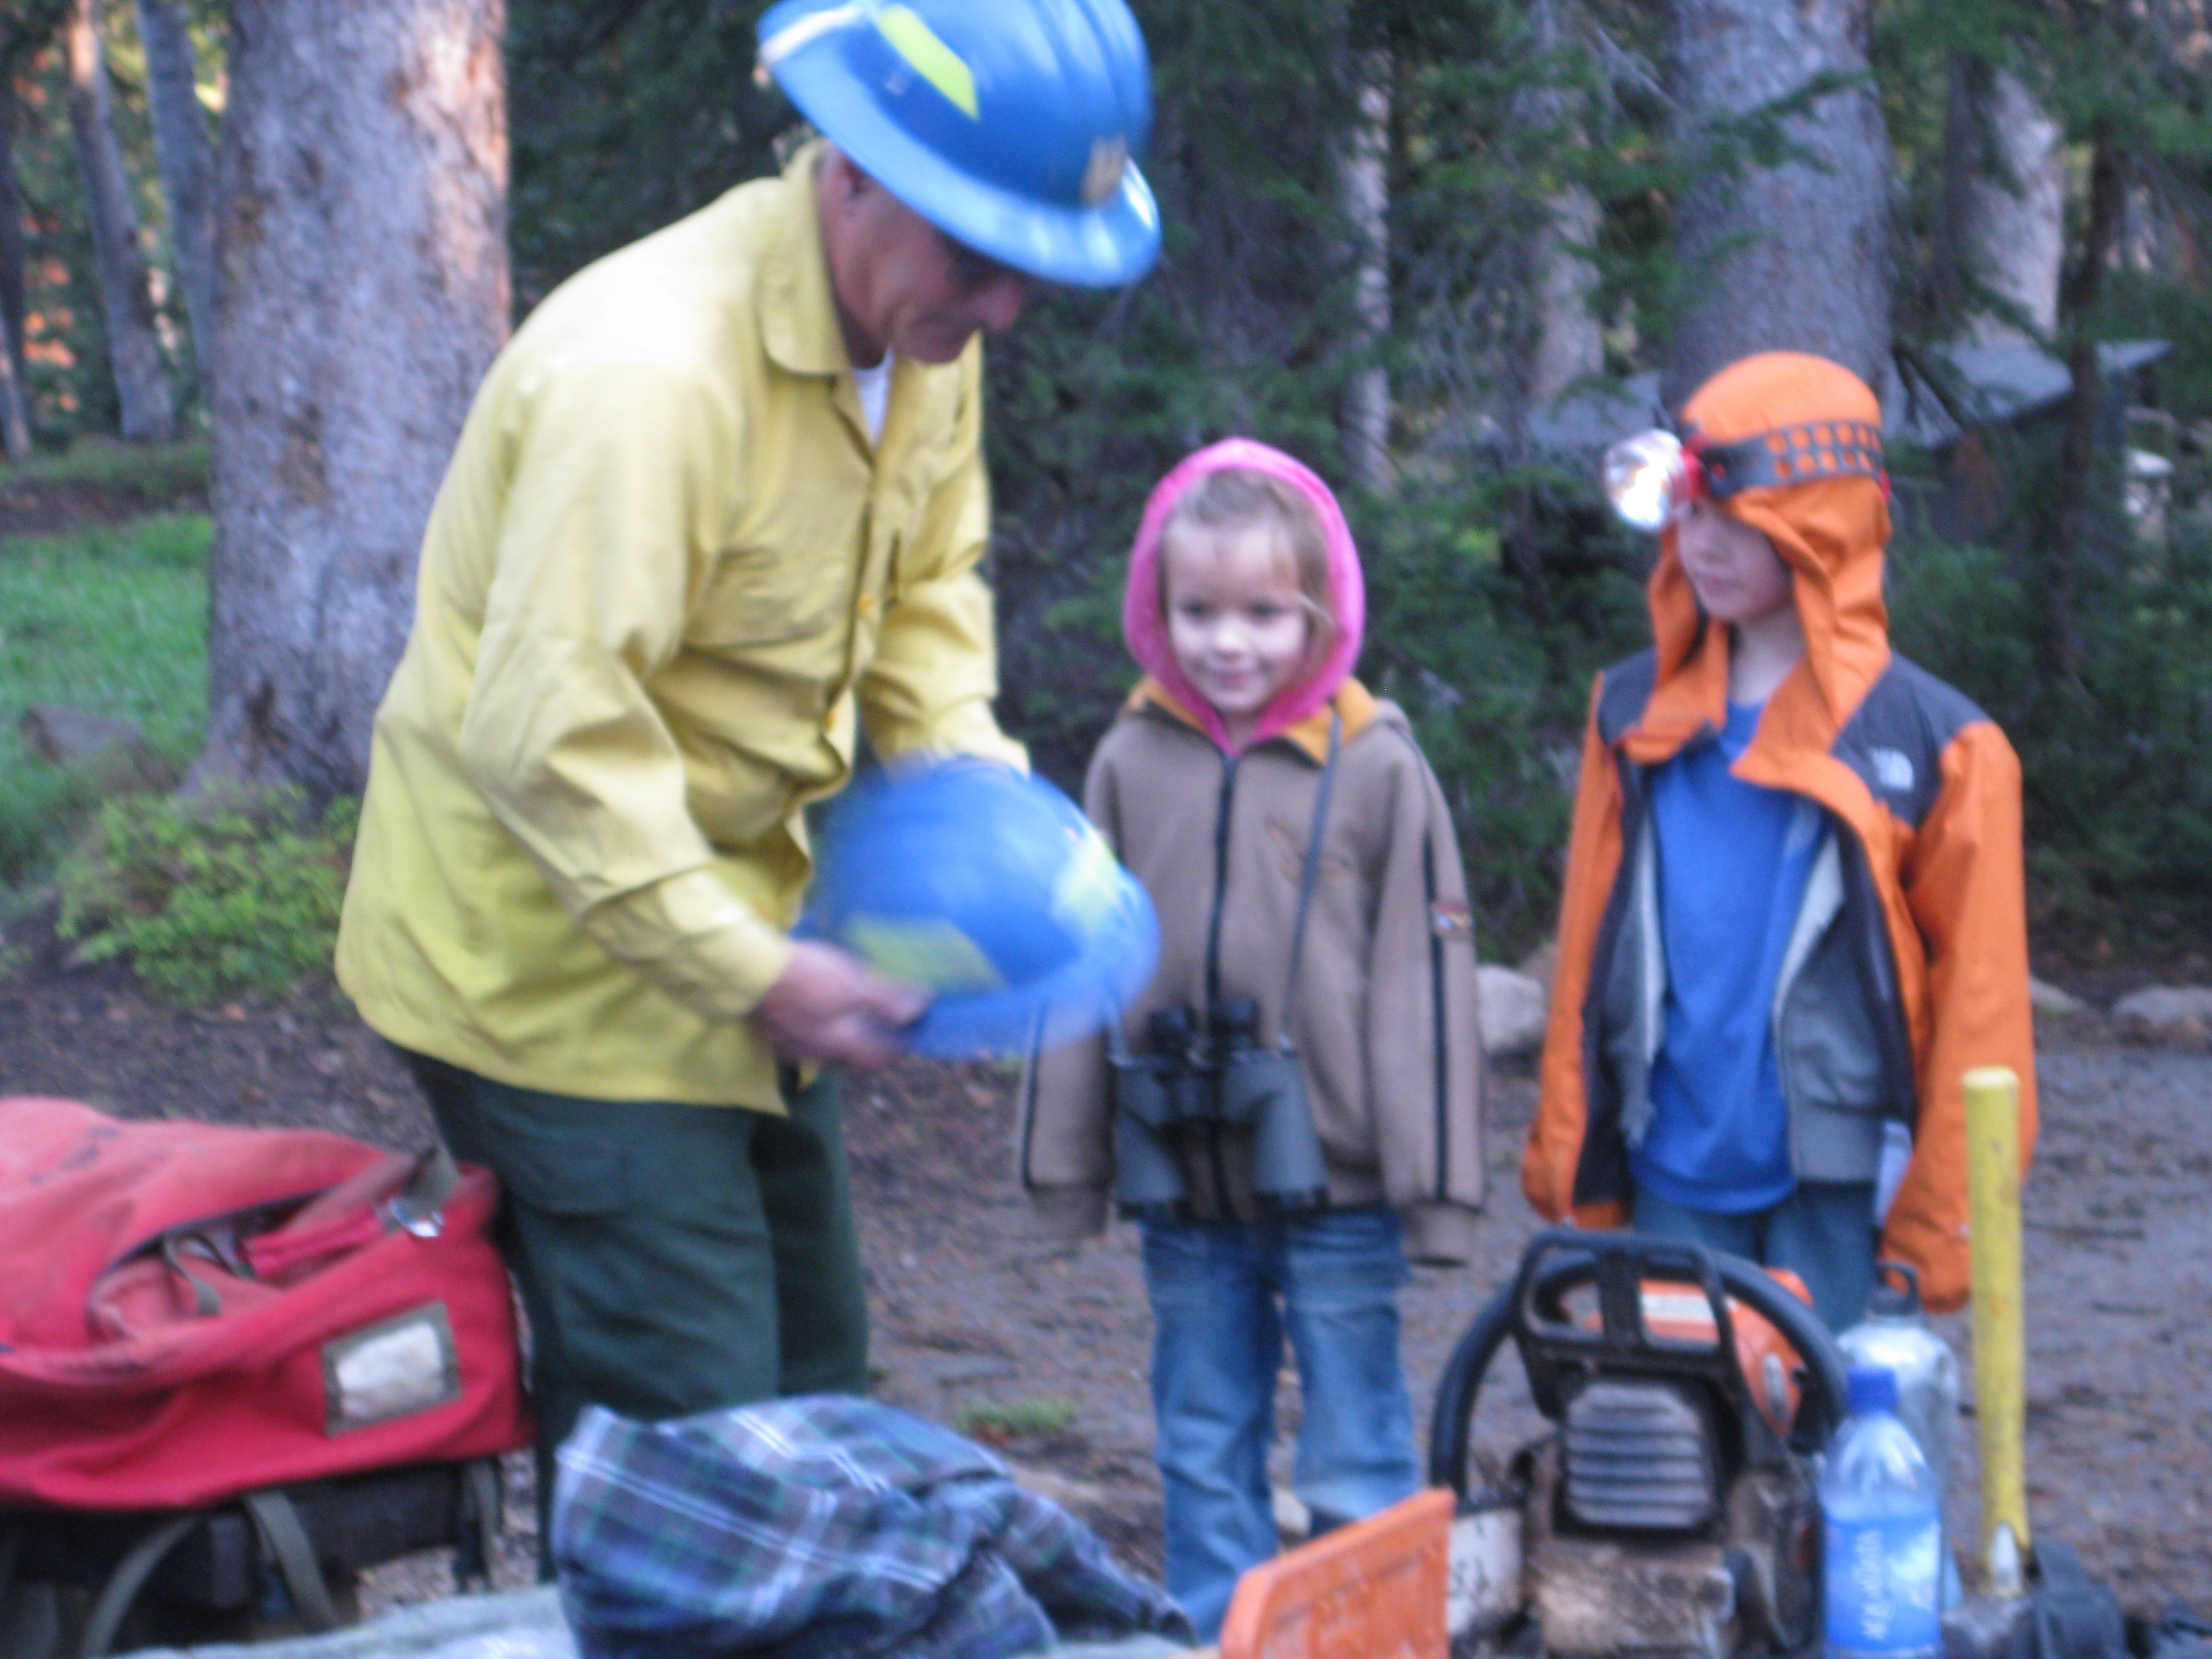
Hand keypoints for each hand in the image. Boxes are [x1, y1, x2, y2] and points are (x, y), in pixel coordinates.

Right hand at [749, 940, 927, 1067]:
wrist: (749, 971)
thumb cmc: (806, 976)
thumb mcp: (853, 984)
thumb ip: (886, 1001)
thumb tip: (919, 1010)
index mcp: (840, 1044)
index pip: (875, 1060)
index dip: (895, 1051)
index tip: (906, 1036)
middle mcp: (816, 1054)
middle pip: (849, 1059)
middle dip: (865, 1046)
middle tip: (877, 1025)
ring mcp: (790, 1046)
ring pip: (823, 1050)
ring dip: (837, 1038)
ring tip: (844, 1016)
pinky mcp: (770, 1033)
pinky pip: (799, 1039)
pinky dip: (811, 1029)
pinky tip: (811, 1010)